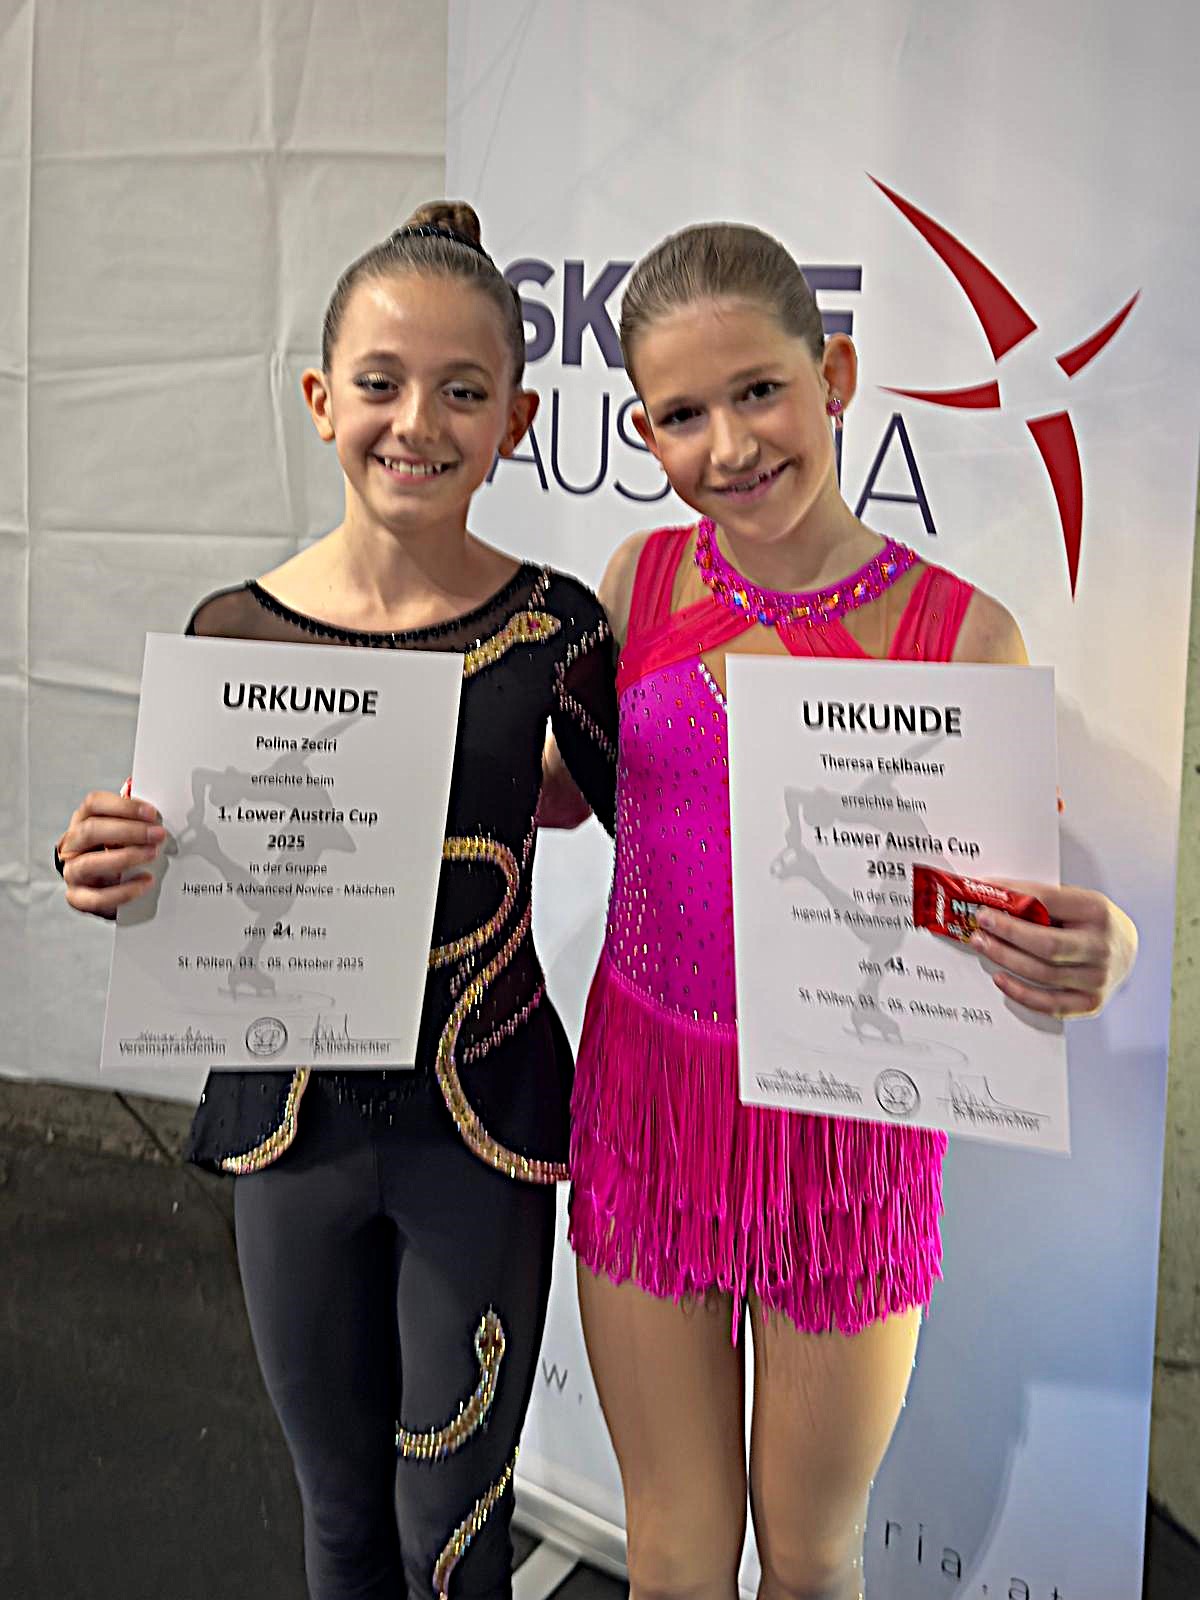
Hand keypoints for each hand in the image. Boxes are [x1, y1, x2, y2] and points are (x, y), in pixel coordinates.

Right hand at [58, 790, 165, 919]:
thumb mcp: (124, 832)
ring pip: (90, 863)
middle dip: (129, 831)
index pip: (94, 804)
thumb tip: (156, 810)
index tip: (151, 813)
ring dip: (125, 857)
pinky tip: (144, 882)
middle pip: (91, 830)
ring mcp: (72, 872)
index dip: (124, 806)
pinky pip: (98, 897)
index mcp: (83, 822)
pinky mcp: (78, 898)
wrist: (102, 887)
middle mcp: (72, 845)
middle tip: (157, 834)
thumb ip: (136, 818)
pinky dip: (124, 891)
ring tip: (151, 855)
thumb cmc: (115, 853)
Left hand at [970, 883, 1137, 1018]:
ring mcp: (1098, 978)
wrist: (1125, 950)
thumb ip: (1040, 900)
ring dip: (1005, 959)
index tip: (987, 899)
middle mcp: (1101, 947)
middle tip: (981, 925)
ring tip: (983, 945)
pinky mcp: (1091, 1003)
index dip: (1014, 900)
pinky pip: (1049, 1004)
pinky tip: (1001, 978)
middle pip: (1046, 944)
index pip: (1049, 902)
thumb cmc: (1092, 924)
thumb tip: (994, 893)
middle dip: (1007, 934)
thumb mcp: (1074, 901)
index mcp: (1096, 912)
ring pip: (1042, 974)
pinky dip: (1020, 992)